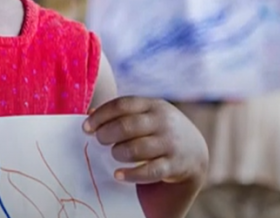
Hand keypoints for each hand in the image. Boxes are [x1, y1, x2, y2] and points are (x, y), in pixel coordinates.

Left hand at [84, 97, 207, 184]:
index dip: (101, 116)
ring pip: (136, 149)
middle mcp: (163, 122)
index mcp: (153, 105)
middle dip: (107, 134)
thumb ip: (121, 113)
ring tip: (113, 154)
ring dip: (118, 153)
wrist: (194, 152)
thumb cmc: (158, 131)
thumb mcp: (145, 115)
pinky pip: (149, 171)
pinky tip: (118, 174)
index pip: (122, 105)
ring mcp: (170, 143)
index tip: (86, 127)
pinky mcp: (174, 165)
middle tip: (99, 141)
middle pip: (127, 126)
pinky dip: (131, 174)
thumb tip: (89, 113)